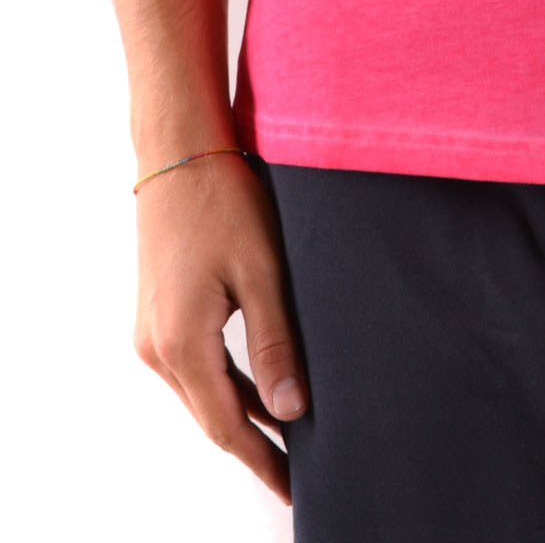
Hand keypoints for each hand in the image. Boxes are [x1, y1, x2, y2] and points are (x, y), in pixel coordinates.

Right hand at [132, 150, 307, 505]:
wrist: (180, 149)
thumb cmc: (224, 199)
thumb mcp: (262, 271)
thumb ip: (275, 344)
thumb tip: (291, 411)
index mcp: (181, 343)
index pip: (227, 425)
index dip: (264, 461)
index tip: (296, 488)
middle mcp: (157, 346)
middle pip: (211, 416)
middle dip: (254, 447)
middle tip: (298, 474)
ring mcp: (152, 330)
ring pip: (203, 391)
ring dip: (242, 415)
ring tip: (288, 441)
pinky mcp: (159, 312)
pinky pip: (196, 365)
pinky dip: (227, 384)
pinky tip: (260, 392)